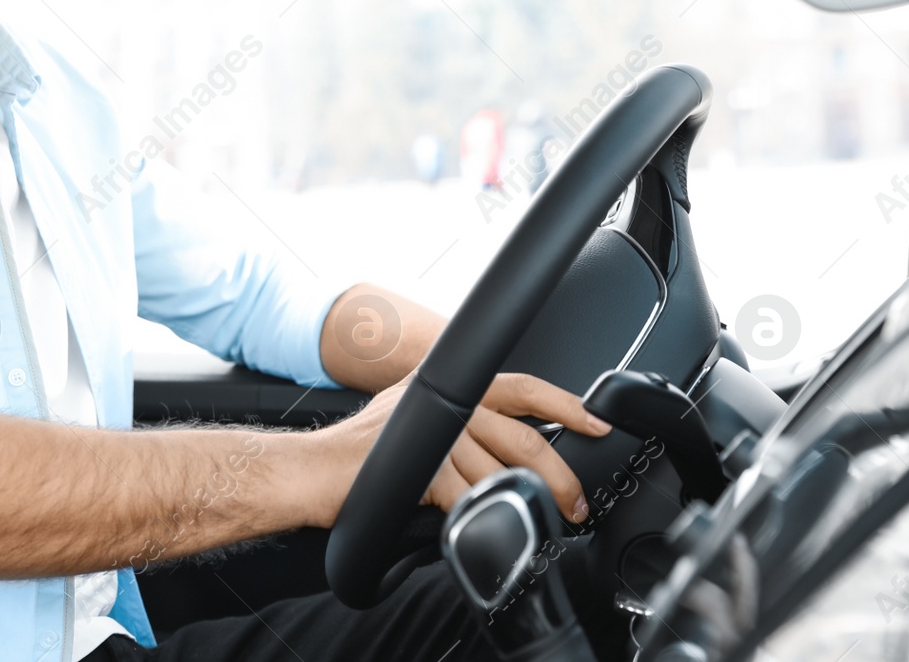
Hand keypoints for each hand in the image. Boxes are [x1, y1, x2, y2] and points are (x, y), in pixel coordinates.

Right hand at [313, 371, 611, 526]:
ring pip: (499, 471)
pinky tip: (485, 523)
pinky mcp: (421, 467)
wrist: (310, 470)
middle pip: (521, 436)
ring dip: (522, 503)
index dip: (565, 402)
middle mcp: (443, 401)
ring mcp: (432, 433)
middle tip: (574, 504)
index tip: (598, 424)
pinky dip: (480, 514)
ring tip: (535, 522)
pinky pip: (468, 496)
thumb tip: (506, 452)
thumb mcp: (412, 420)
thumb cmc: (358, 454)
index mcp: (445, 385)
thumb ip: (457, 424)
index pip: (520, 386)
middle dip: (559, 475)